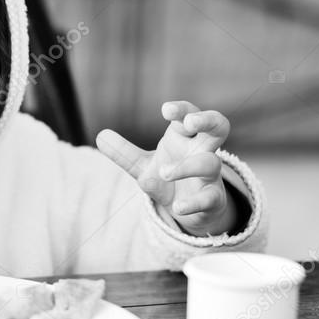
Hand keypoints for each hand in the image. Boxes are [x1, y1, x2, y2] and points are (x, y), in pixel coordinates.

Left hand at [96, 100, 237, 235]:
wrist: (188, 210)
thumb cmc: (168, 178)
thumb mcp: (142, 166)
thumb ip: (123, 153)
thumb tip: (100, 136)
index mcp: (185, 137)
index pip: (189, 114)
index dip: (182, 109)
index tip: (165, 110)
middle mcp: (202, 151)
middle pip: (218, 127)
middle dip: (208, 119)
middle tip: (190, 122)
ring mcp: (210, 175)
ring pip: (211, 163)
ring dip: (188, 166)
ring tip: (164, 172)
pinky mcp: (213, 199)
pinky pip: (209, 198)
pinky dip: (194, 203)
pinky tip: (178, 207)